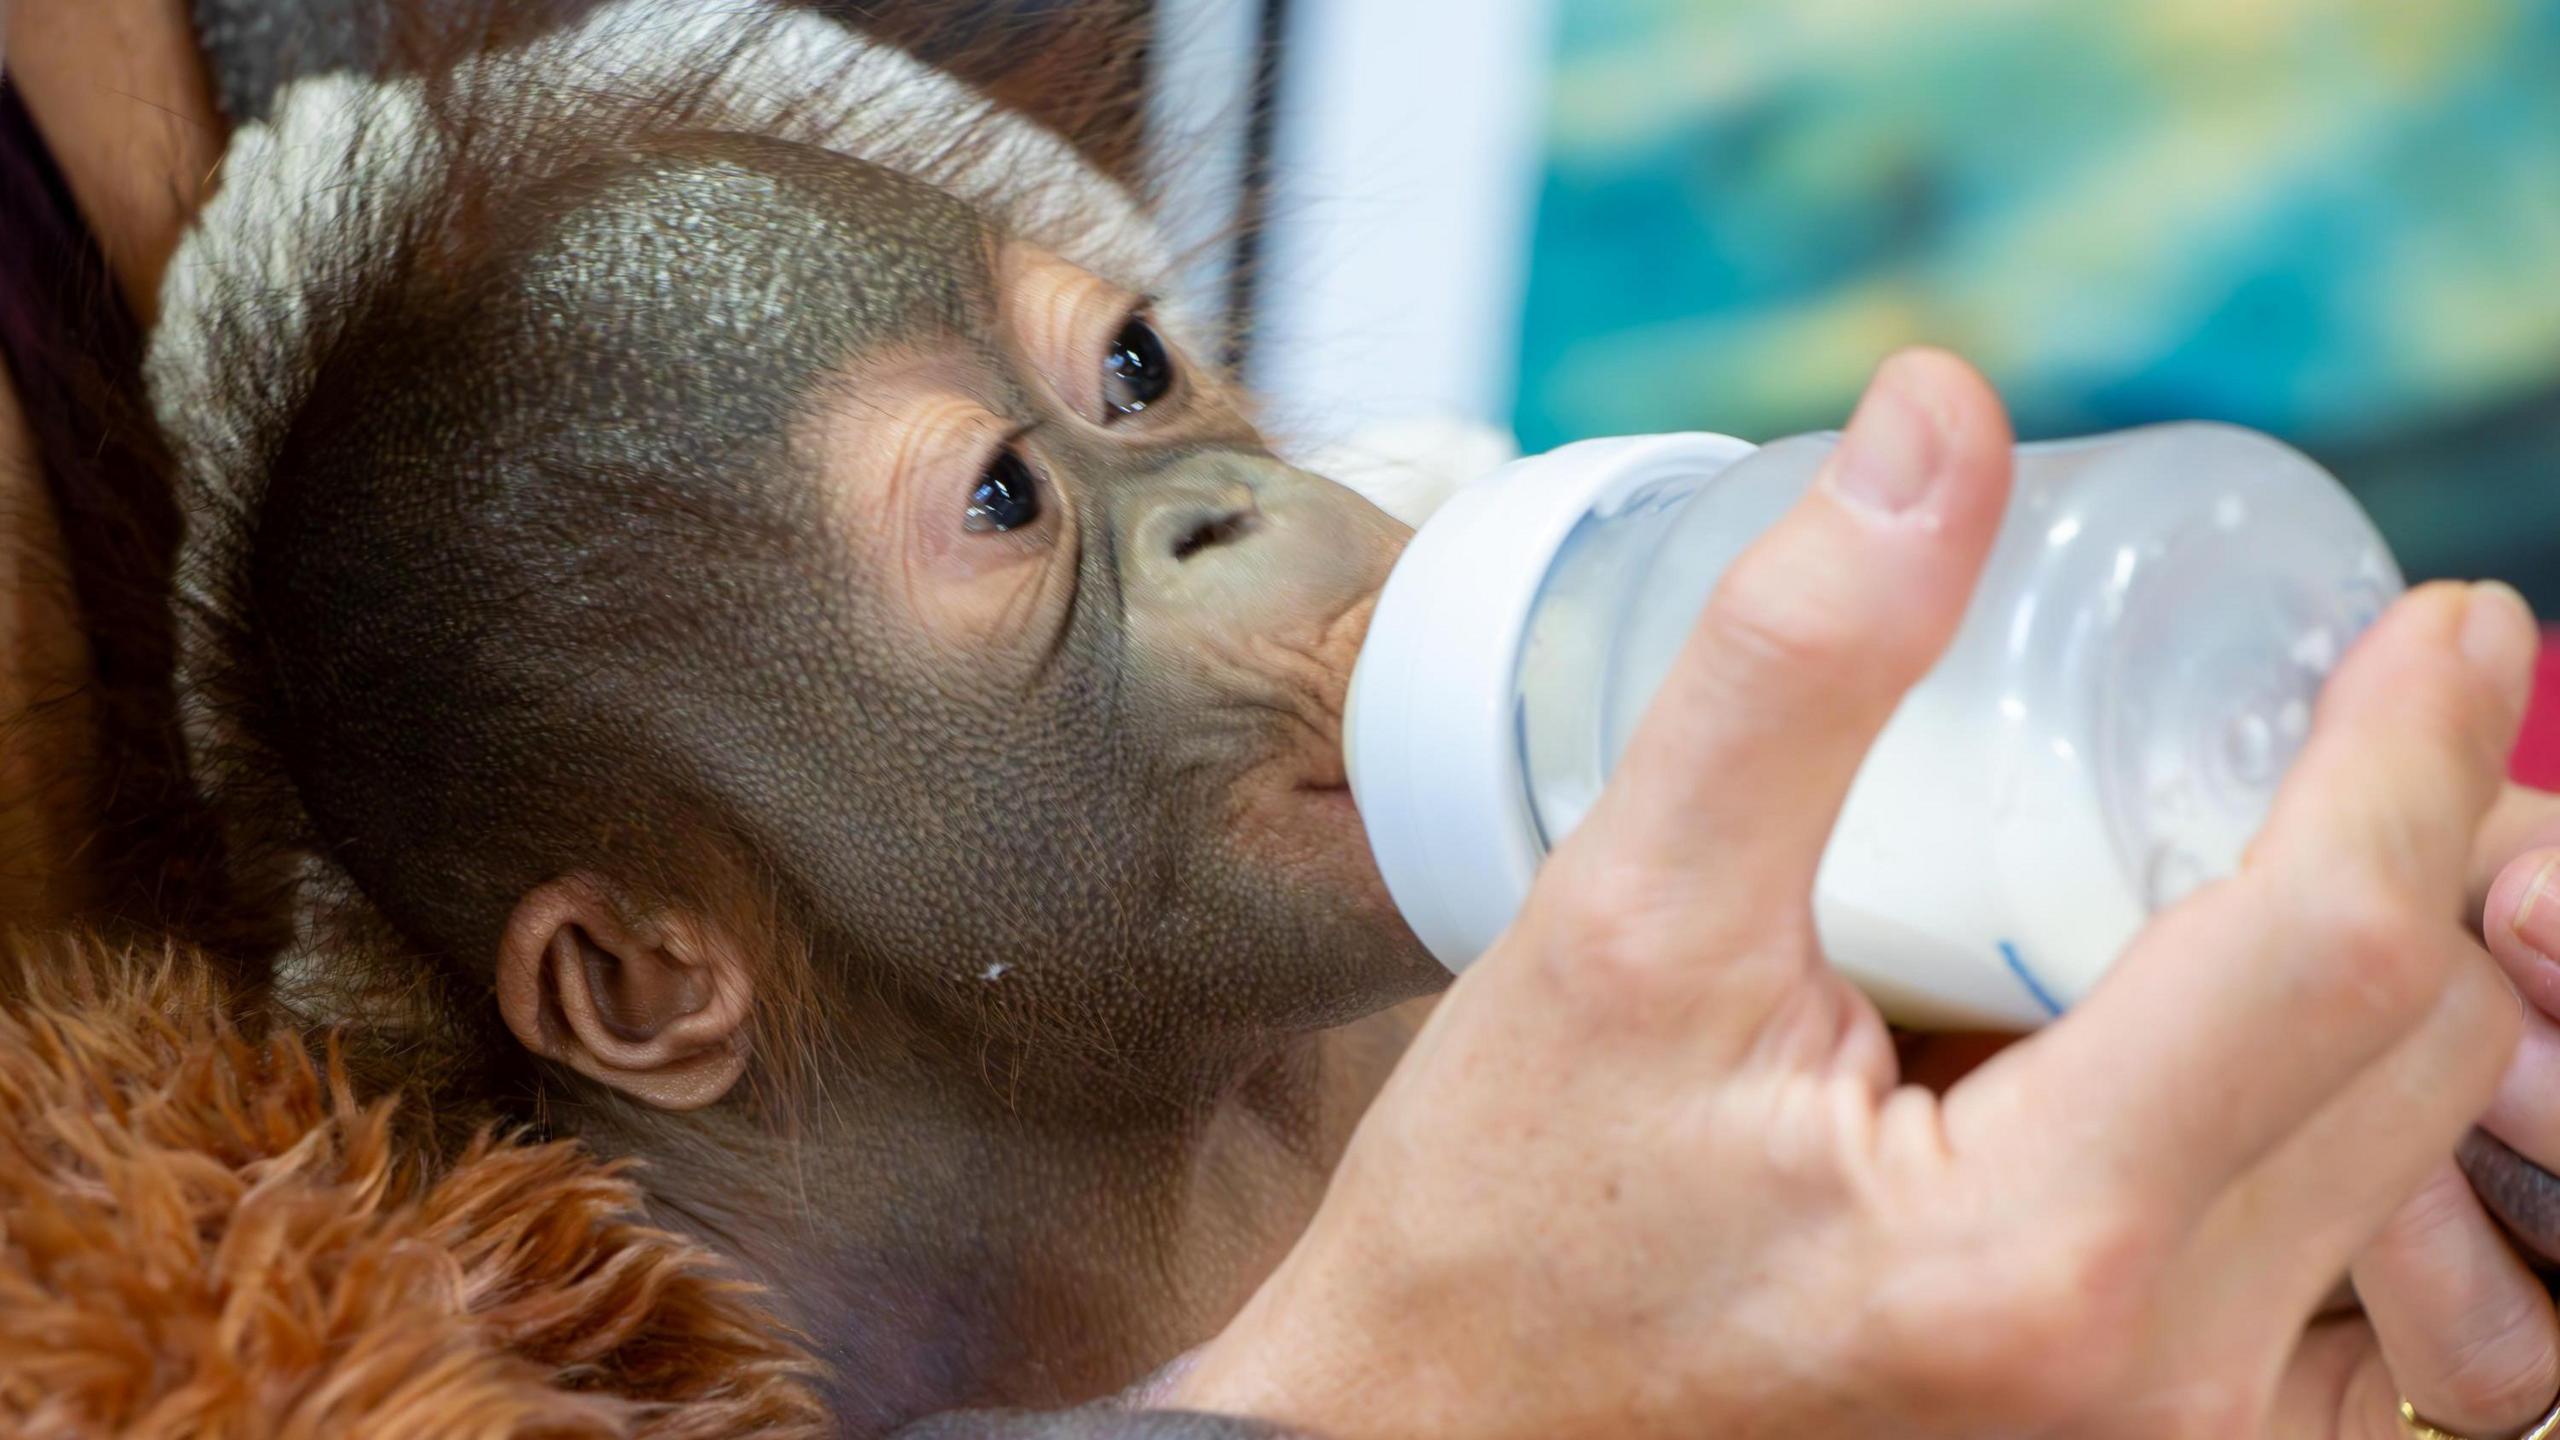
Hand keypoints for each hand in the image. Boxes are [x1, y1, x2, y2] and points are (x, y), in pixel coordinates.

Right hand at [1172, 349, 2541, 1438]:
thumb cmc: (1508, 1221)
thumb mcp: (1621, 922)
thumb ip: (1793, 669)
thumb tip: (1940, 420)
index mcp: (2034, 1254)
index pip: (2332, 951)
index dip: (2407, 752)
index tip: (2437, 618)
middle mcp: (2152, 1393)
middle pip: (2415, 1057)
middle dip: (2426, 851)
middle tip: (2360, 705)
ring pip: (2414, 1172)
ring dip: (2403, 985)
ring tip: (2307, 838)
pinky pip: (2354, 1287)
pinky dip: (2349, 1127)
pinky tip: (2246, 1031)